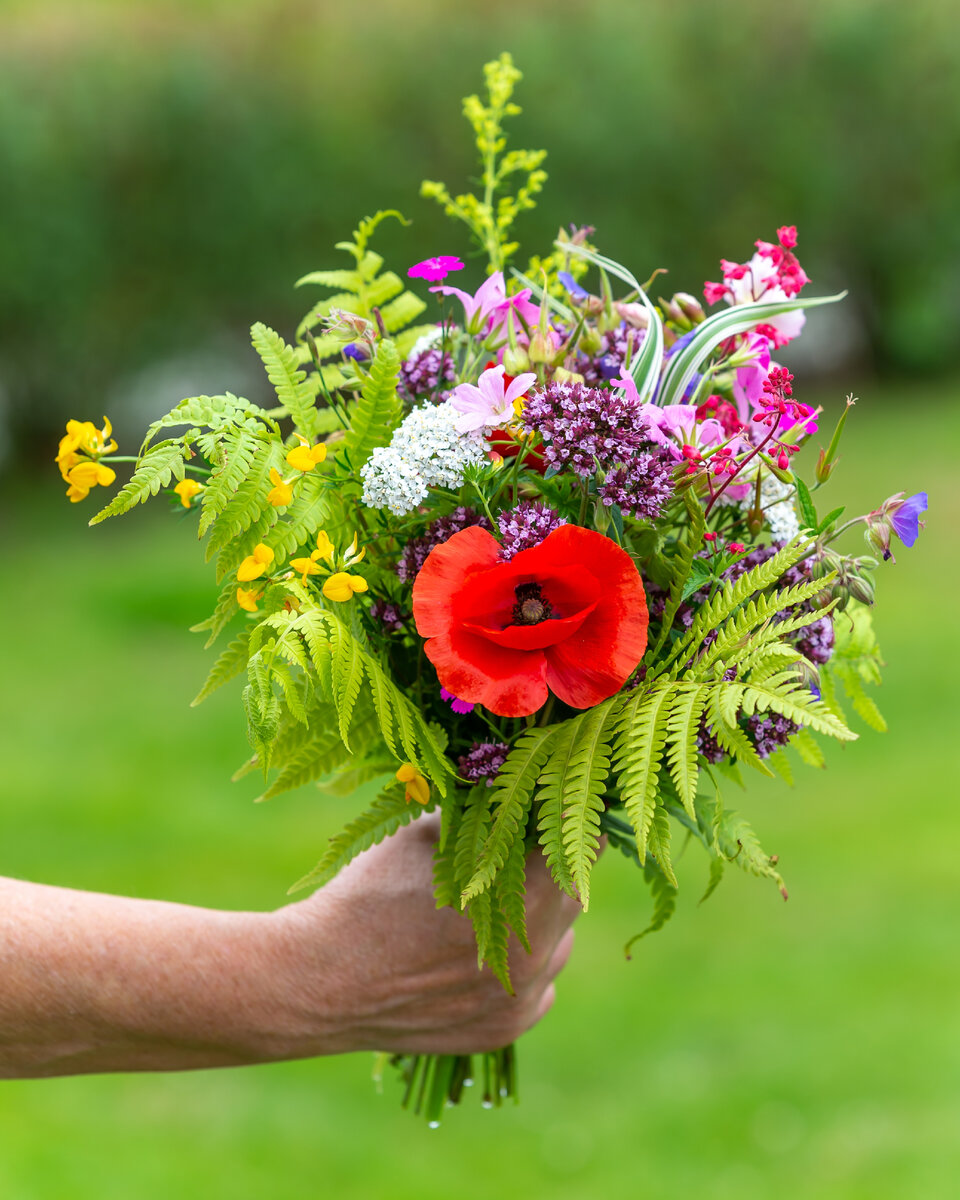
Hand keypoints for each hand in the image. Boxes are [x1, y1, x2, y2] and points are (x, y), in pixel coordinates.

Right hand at [271, 813, 581, 1055]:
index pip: (580, 849)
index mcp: (521, 897)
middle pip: (570, 896)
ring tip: (487, 906)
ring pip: (557, 943)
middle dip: (548, 869)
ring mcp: (521, 999)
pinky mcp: (505, 1030)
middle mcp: (534, 954)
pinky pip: (538, 985)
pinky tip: (477, 950)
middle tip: (517, 851)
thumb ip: (482, 815)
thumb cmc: (370, 893)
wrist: (320, 980)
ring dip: (538, 920)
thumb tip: (514, 791)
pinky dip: (521, 964)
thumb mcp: (427, 833)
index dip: (568, 824)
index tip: (551, 811)